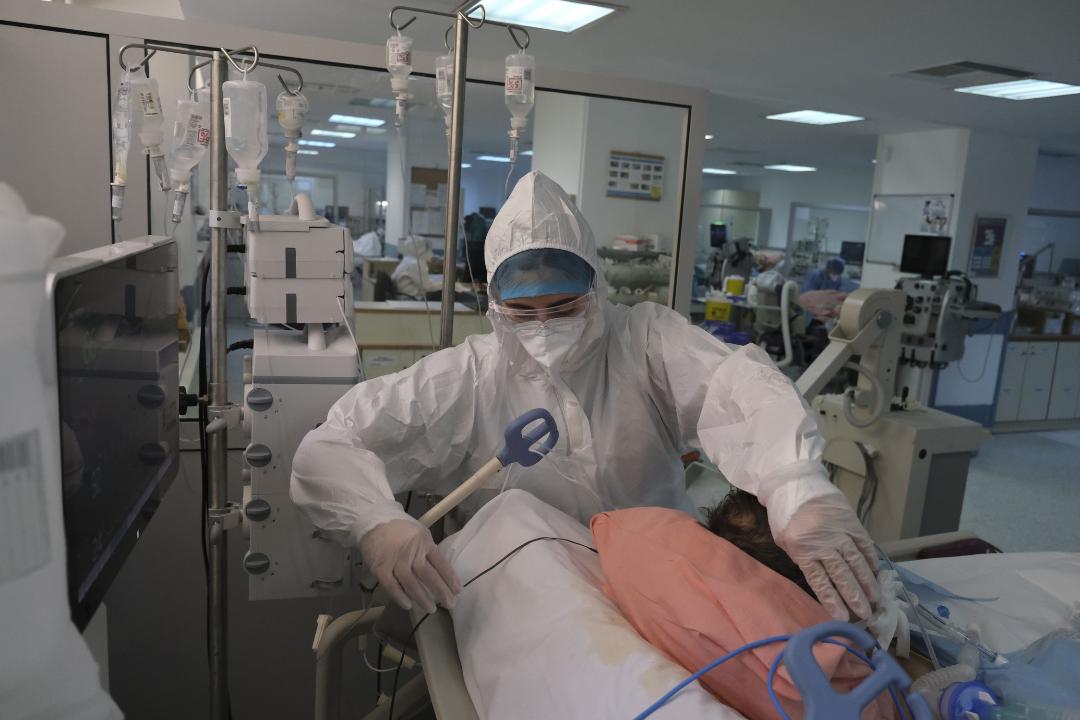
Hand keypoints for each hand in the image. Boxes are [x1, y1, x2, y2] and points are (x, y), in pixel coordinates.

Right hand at [359, 518, 461, 613]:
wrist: (374, 522)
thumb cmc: (400, 530)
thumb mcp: (420, 534)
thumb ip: (429, 551)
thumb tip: (442, 573)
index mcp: (424, 542)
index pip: (440, 563)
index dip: (450, 578)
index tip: (457, 591)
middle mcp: (411, 552)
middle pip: (428, 575)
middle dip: (441, 592)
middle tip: (450, 604)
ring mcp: (395, 561)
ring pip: (411, 584)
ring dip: (422, 598)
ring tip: (431, 609)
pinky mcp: (380, 568)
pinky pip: (391, 586)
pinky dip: (400, 597)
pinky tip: (408, 605)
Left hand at [773, 494, 879, 620]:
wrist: (795, 483)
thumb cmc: (785, 515)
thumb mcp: (785, 541)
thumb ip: (803, 559)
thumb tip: (823, 579)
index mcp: (802, 550)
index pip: (820, 581)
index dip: (832, 600)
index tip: (843, 616)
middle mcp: (823, 543)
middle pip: (842, 575)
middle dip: (855, 596)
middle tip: (866, 613)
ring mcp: (839, 532)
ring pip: (856, 562)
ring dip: (866, 581)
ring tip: (875, 597)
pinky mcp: (851, 521)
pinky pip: (864, 543)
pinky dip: (870, 558)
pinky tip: (875, 572)